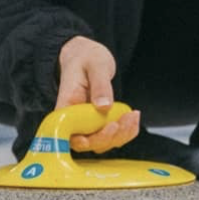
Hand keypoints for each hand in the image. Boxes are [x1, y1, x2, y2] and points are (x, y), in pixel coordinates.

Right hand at [56, 35, 139, 152]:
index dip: (86, 140)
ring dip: (121, 135)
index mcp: (65, 107)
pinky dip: (126, 132)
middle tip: (125, 120)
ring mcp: (87, 124)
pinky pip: (112, 136)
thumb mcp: (95, 64)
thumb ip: (99, 85)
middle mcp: (74, 120)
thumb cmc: (86, 57)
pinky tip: (133, 117)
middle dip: (109, 136)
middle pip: (88, 143)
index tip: (108, 127)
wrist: (88, 56)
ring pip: (102, 143)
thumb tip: (103, 106)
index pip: (69, 134)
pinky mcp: (99, 124)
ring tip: (132, 116)